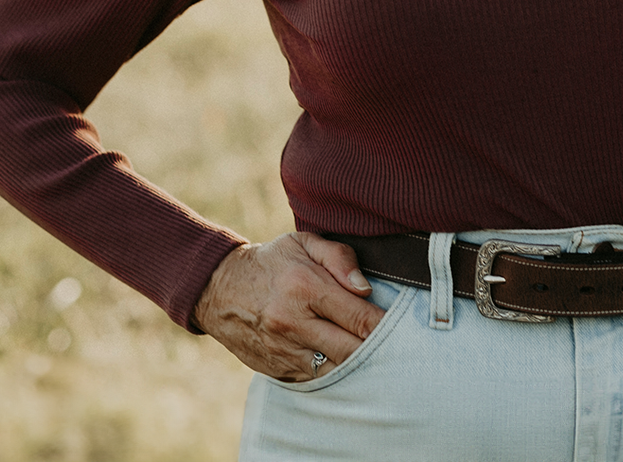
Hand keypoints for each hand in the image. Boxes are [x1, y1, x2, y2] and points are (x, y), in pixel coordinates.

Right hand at [193, 232, 383, 380]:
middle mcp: (294, 323)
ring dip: (357, 367)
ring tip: (375, 359)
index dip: (387, 327)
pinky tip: (345, 364)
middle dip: (378, 351)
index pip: (360, 318)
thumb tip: (366, 288)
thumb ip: (340, 258)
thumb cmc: (272, 262)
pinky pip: (316, 379)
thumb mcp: (303, 243)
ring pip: (336, 372)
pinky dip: (334, 374)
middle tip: (396, 347)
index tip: (404, 327)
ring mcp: (284, 350)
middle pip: (353, 352)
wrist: (218, 289)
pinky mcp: (277, 369)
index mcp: (305, 288)